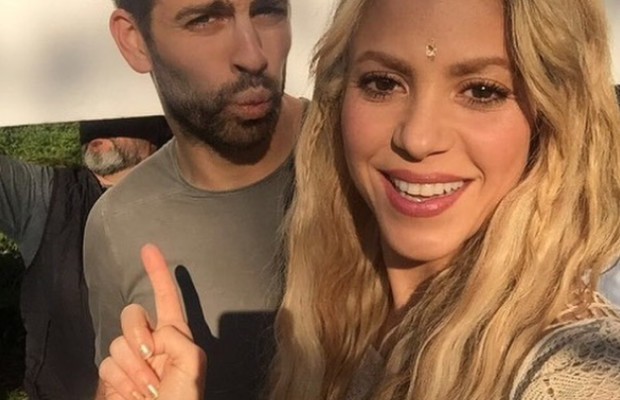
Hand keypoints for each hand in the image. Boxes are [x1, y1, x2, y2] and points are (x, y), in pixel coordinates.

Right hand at [99, 244, 206, 398]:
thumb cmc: (184, 398)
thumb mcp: (193, 363)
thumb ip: (177, 338)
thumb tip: (154, 334)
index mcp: (175, 335)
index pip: (166, 297)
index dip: (157, 272)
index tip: (148, 248)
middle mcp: (152, 342)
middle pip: (131, 315)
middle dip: (137, 333)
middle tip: (151, 359)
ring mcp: (131, 359)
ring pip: (116, 342)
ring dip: (133, 367)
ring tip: (149, 388)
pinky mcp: (113, 376)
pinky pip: (106, 364)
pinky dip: (121, 380)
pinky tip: (134, 393)